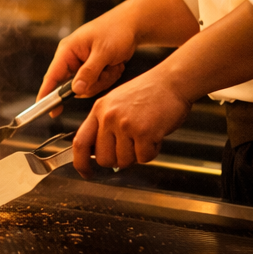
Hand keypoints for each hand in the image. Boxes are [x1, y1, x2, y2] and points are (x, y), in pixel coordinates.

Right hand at [37, 11, 137, 110]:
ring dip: (103, 79)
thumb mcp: (104, 51)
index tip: (47, 111)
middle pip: (73, 86)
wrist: (132, 25)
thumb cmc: (116, 31)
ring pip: (88, 87)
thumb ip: (89, 71)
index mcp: (68, 51)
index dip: (47, 94)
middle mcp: (72, 59)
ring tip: (112, 64)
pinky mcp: (93, 69)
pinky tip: (115, 64)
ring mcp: (82, 65)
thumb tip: (76, 90)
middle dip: (93, 83)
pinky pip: (97, 84)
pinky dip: (109, 77)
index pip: (52, 76)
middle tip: (106, 71)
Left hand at [72, 68, 191, 176]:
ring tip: (145, 135)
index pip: (80, 142)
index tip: (86, 172)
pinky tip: (155, 136)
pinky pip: (144, 158)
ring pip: (124, 161)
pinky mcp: (144, 132)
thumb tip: (98, 151)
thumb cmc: (149, 91)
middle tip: (130, 148)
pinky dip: (152, 152)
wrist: (172, 81)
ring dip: (137, 155)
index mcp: (99, 109)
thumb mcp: (116, 102)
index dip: (80, 163)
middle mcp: (109, 117)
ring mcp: (125, 125)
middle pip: (103, 158)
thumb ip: (104, 124)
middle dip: (117, 160)